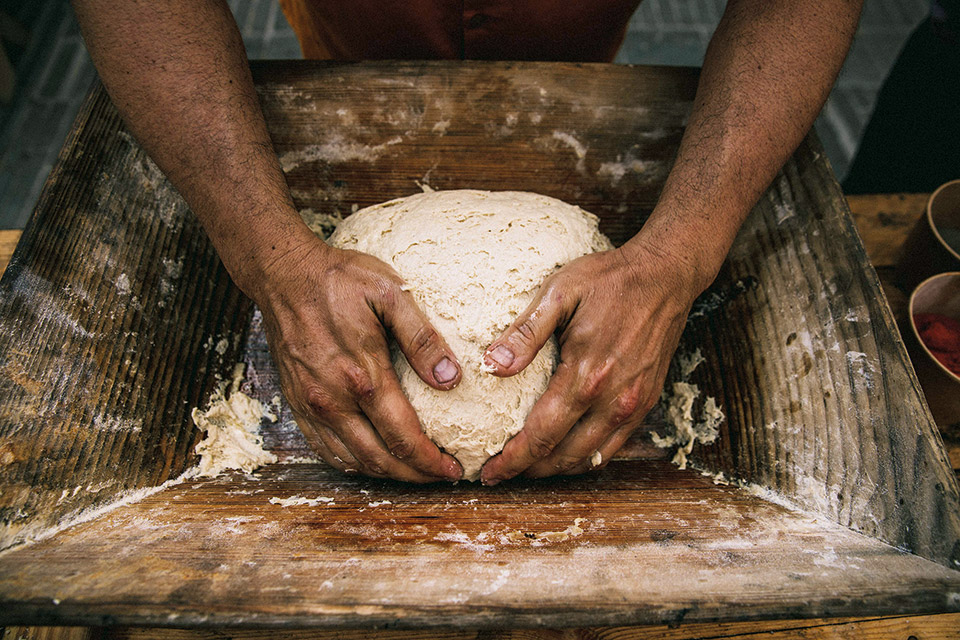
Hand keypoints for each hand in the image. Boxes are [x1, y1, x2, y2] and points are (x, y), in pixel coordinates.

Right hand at [251, 236, 464, 481]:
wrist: (284, 273)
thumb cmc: (340, 279)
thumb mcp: (391, 294)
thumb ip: (421, 337)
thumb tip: (450, 379)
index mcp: (362, 375)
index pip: (403, 436)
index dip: (431, 460)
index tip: (454, 468)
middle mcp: (333, 398)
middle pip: (379, 459)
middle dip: (414, 476)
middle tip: (441, 477)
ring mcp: (311, 404)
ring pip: (351, 460)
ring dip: (386, 474)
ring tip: (413, 473)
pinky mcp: (297, 403)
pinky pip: (324, 449)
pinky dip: (352, 463)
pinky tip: (372, 460)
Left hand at [479, 240, 703, 484]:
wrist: (666, 275)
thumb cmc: (609, 279)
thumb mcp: (560, 293)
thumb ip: (526, 332)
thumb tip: (492, 366)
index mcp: (586, 375)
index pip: (541, 434)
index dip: (512, 460)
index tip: (488, 473)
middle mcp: (613, 399)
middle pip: (563, 456)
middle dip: (528, 472)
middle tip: (499, 475)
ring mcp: (634, 404)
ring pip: (589, 458)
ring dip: (556, 469)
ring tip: (528, 469)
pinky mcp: (646, 402)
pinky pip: (614, 446)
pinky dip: (587, 458)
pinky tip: (567, 454)